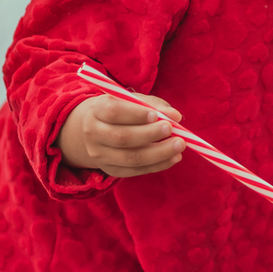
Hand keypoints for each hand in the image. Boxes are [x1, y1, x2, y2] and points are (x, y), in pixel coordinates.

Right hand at [56, 93, 184, 178]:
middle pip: (122, 138)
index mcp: (97, 109)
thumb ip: (154, 105)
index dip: (136, 114)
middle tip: (171, 130)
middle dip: (150, 135)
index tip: (156, 115)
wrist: (97, 129)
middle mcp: (93, 133)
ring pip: (131, 158)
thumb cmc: (122, 110)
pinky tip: (173, 158)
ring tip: (179, 145)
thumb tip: (175, 116)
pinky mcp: (110, 170)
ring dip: (159, 153)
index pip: (114, 112)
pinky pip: (135, 171)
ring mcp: (100, 155)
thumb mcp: (133, 101)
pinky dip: (157, 165)